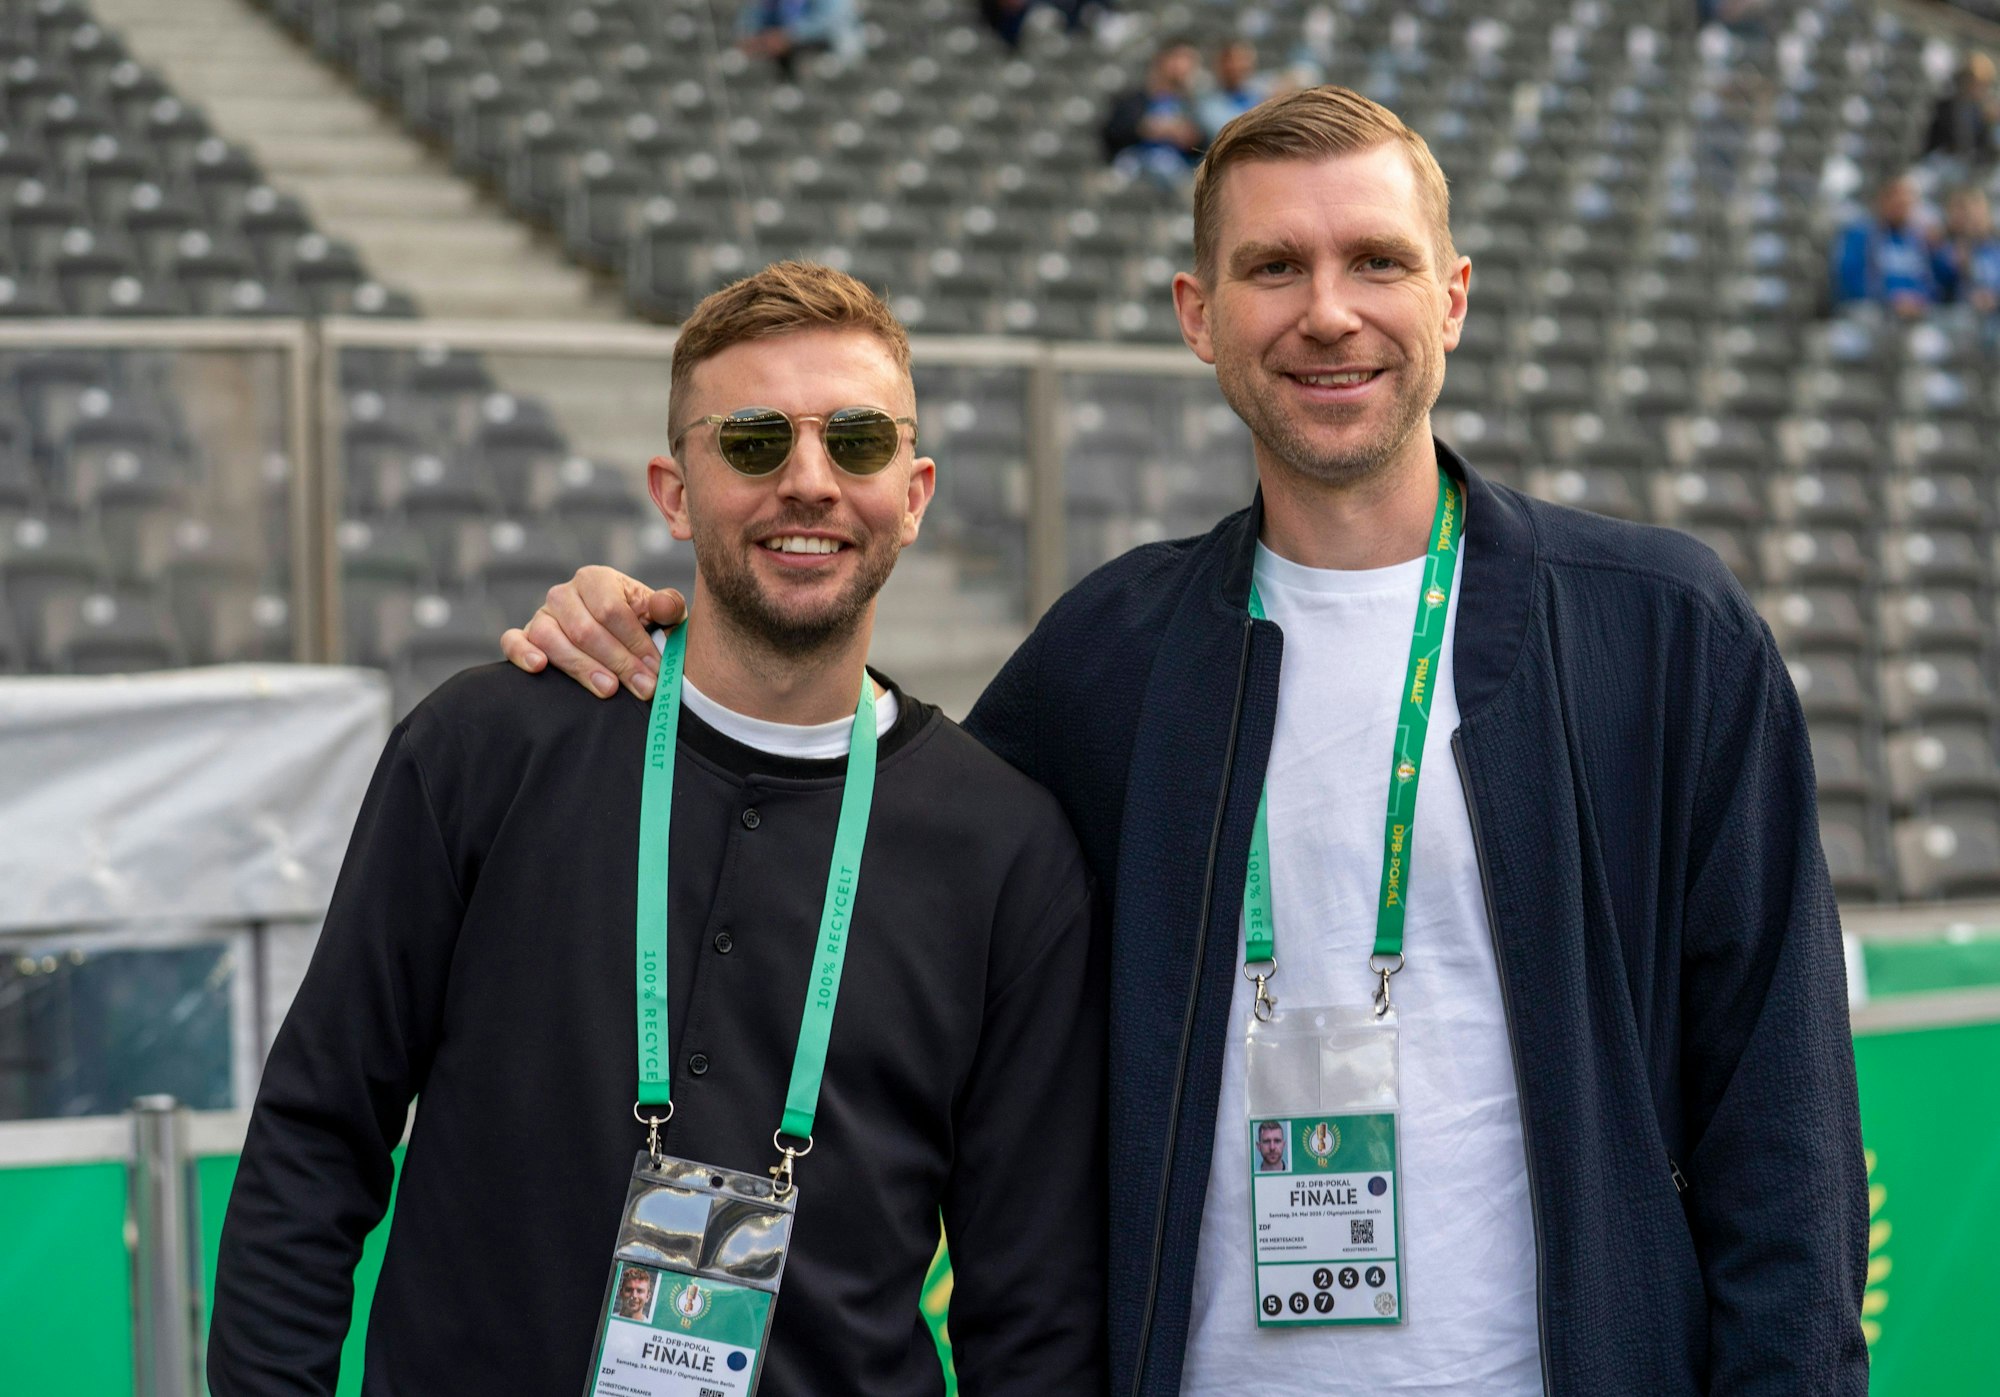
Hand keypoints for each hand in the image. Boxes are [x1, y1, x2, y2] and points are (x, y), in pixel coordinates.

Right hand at [500, 567, 684, 699]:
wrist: (614, 635)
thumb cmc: (641, 624)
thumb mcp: (660, 614)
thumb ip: (667, 607)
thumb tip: (664, 606)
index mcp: (596, 579)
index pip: (611, 610)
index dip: (635, 641)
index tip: (655, 669)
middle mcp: (564, 593)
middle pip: (585, 629)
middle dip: (618, 662)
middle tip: (642, 687)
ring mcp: (541, 614)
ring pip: (551, 638)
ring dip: (581, 667)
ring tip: (608, 689)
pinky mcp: (524, 635)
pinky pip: (512, 641)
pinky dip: (521, 652)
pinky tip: (539, 667)